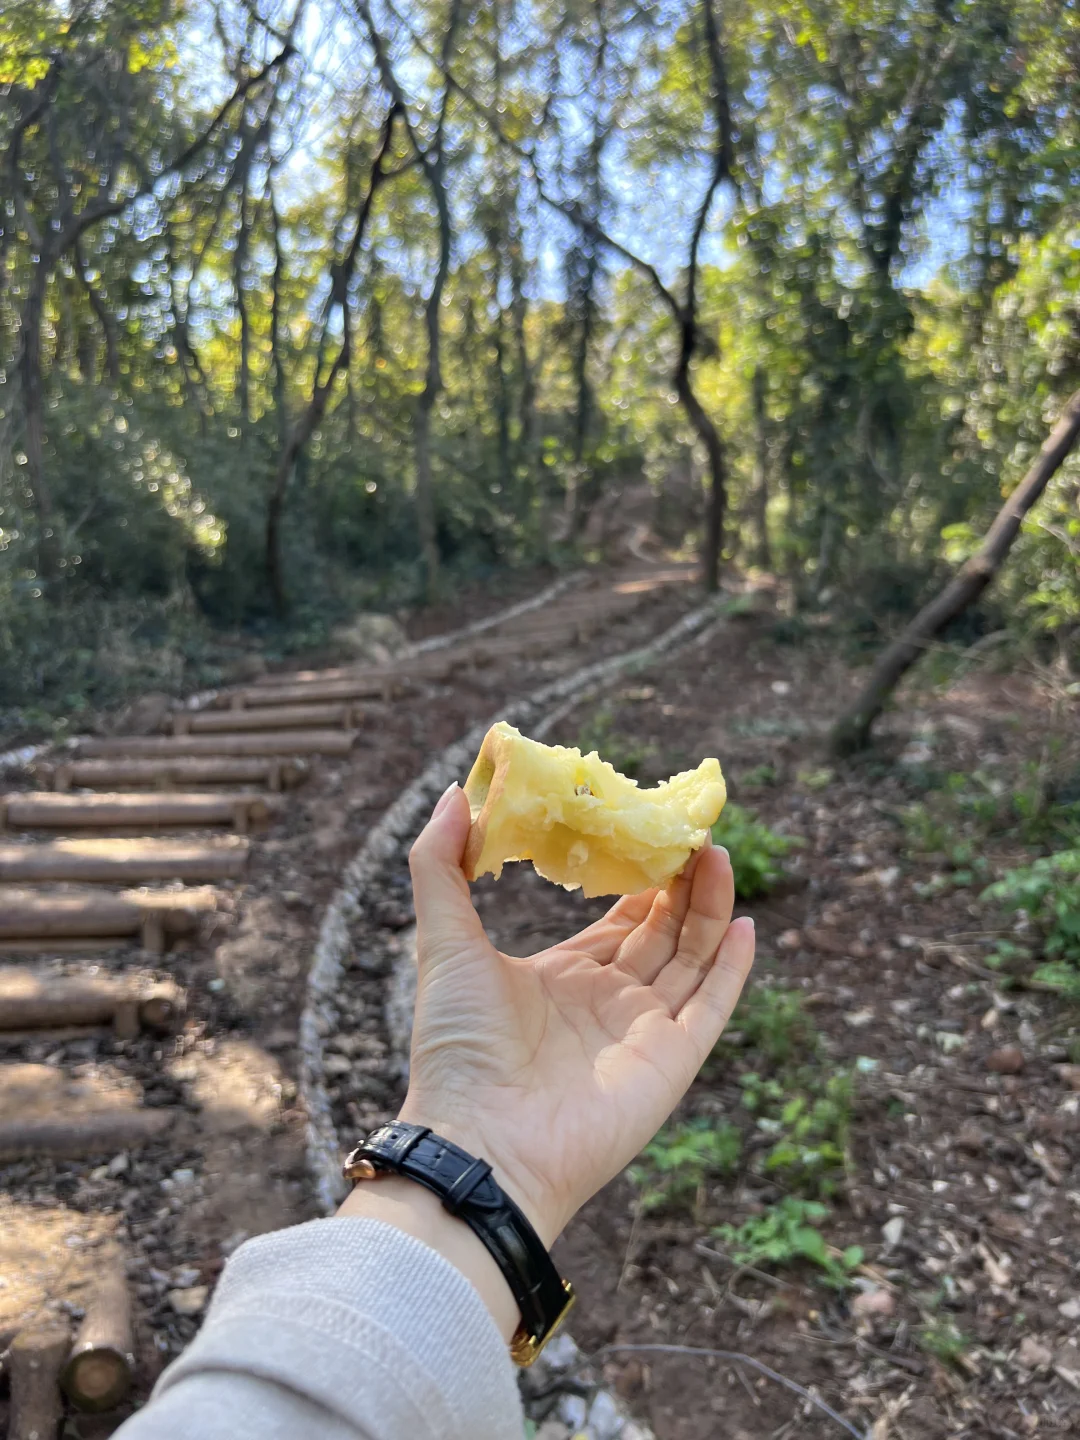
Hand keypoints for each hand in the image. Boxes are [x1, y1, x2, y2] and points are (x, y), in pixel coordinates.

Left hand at [397, 782, 754, 1246]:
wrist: (480, 1140)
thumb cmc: (458, 1046)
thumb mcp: (443, 941)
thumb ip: (440, 866)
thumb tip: (453, 794)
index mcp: (562, 979)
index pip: (616, 920)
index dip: (636, 876)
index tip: (649, 828)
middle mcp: (608, 1004)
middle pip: (661, 932)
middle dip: (679, 881)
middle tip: (693, 830)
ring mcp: (643, 1033)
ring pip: (691, 957)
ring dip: (708, 906)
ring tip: (716, 853)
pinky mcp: (671, 1061)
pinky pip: (711, 1006)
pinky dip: (732, 968)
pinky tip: (744, 924)